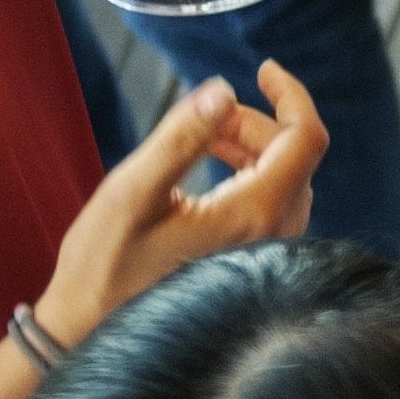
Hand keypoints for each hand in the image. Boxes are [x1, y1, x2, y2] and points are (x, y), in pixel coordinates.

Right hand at [34, 63, 324, 345]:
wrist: (93, 331)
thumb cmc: (105, 267)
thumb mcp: (133, 191)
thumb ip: (181, 137)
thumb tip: (223, 90)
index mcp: (256, 213)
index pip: (306, 136)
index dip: (291, 94)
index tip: (262, 67)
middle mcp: (276, 233)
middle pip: (293, 152)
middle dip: (253, 121)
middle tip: (199, 118)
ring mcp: (270, 250)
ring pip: (283, 175)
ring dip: (249, 146)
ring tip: (199, 139)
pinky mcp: (255, 259)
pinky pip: (271, 199)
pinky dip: (247, 171)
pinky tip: (208, 170)